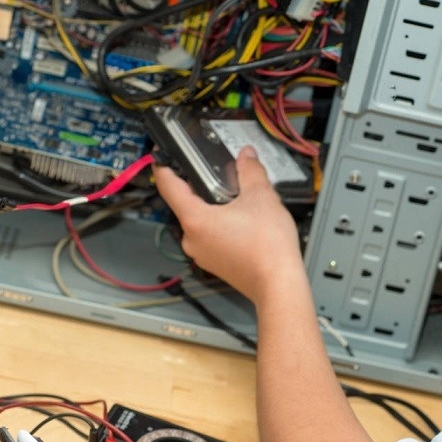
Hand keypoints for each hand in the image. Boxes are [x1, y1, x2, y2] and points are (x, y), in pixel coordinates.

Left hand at [153, 146, 304, 304]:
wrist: (279, 284)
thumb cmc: (267, 247)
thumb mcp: (262, 197)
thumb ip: (251, 171)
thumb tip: (246, 156)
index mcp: (194, 219)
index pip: (167, 186)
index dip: (163, 166)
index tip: (162, 156)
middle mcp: (192, 238)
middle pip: (186, 203)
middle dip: (200, 185)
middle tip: (218, 172)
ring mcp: (202, 254)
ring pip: (200, 221)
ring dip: (213, 206)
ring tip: (238, 197)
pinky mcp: (215, 263)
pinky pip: (211, 236)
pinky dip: (221, 224)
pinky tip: (244, 220)